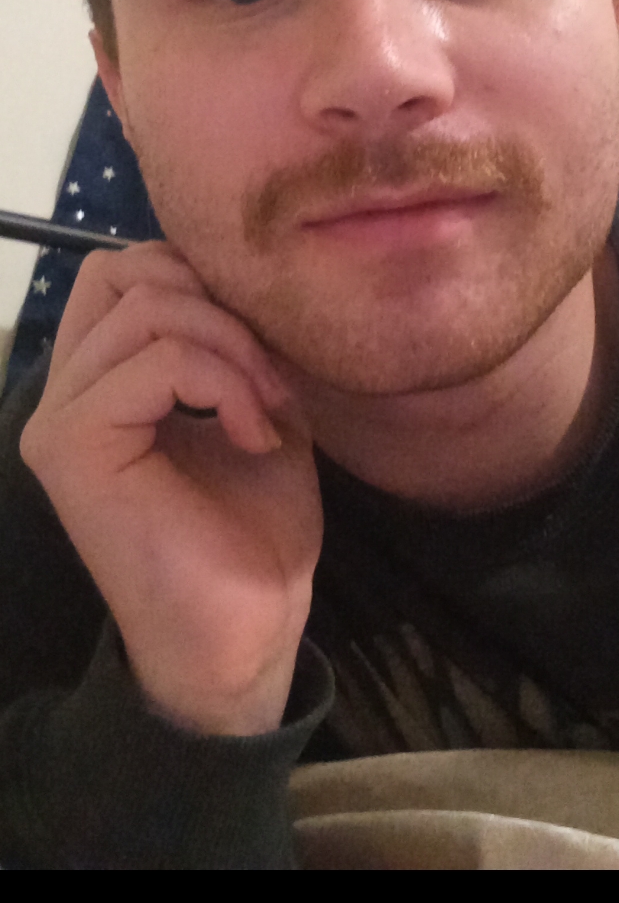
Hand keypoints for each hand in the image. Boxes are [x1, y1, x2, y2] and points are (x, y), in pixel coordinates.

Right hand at [20, 242, 322, 735]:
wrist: (246, 635)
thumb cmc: (252, 534)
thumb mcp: (255, 407)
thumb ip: (231, 340)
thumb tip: (242, 276)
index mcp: (99, 381)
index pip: (124, 271)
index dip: (202, 282)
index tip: (264, 353)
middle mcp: (64, 393)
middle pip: (123, 271)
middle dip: (215, 304)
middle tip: (268, 377)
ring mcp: (60, 419)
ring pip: (145, 307)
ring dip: (231, 347)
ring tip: (266, 410)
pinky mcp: (74, 447)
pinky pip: (156, 362)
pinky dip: (225, 383)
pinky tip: (255, 435)